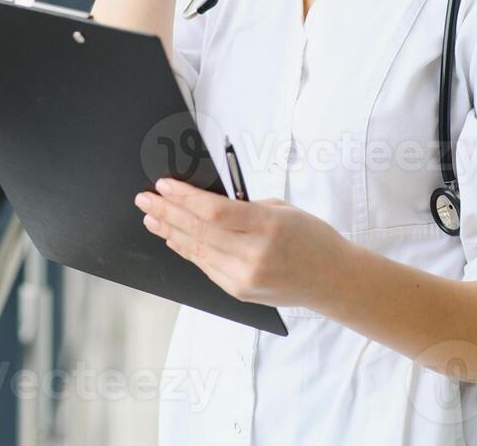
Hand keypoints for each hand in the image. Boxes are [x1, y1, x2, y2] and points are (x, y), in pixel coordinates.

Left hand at [135, 177, 349, 310]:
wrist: (331, 279)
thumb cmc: (311, 237)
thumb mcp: (281, 209)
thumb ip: (243, 207)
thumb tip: (203, 201)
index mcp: (267, 226)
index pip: (214, 211)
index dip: (184, 197)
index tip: (164, 185)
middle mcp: (253, 255)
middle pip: (198, 230)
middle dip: (167, 212)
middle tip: (145, 198)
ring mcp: (244, 277)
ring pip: (197, 251)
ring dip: (170, 232)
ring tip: (151, 217)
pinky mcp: (239, 291)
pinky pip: (206, 267)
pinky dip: (187, 250)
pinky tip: (173, 238)